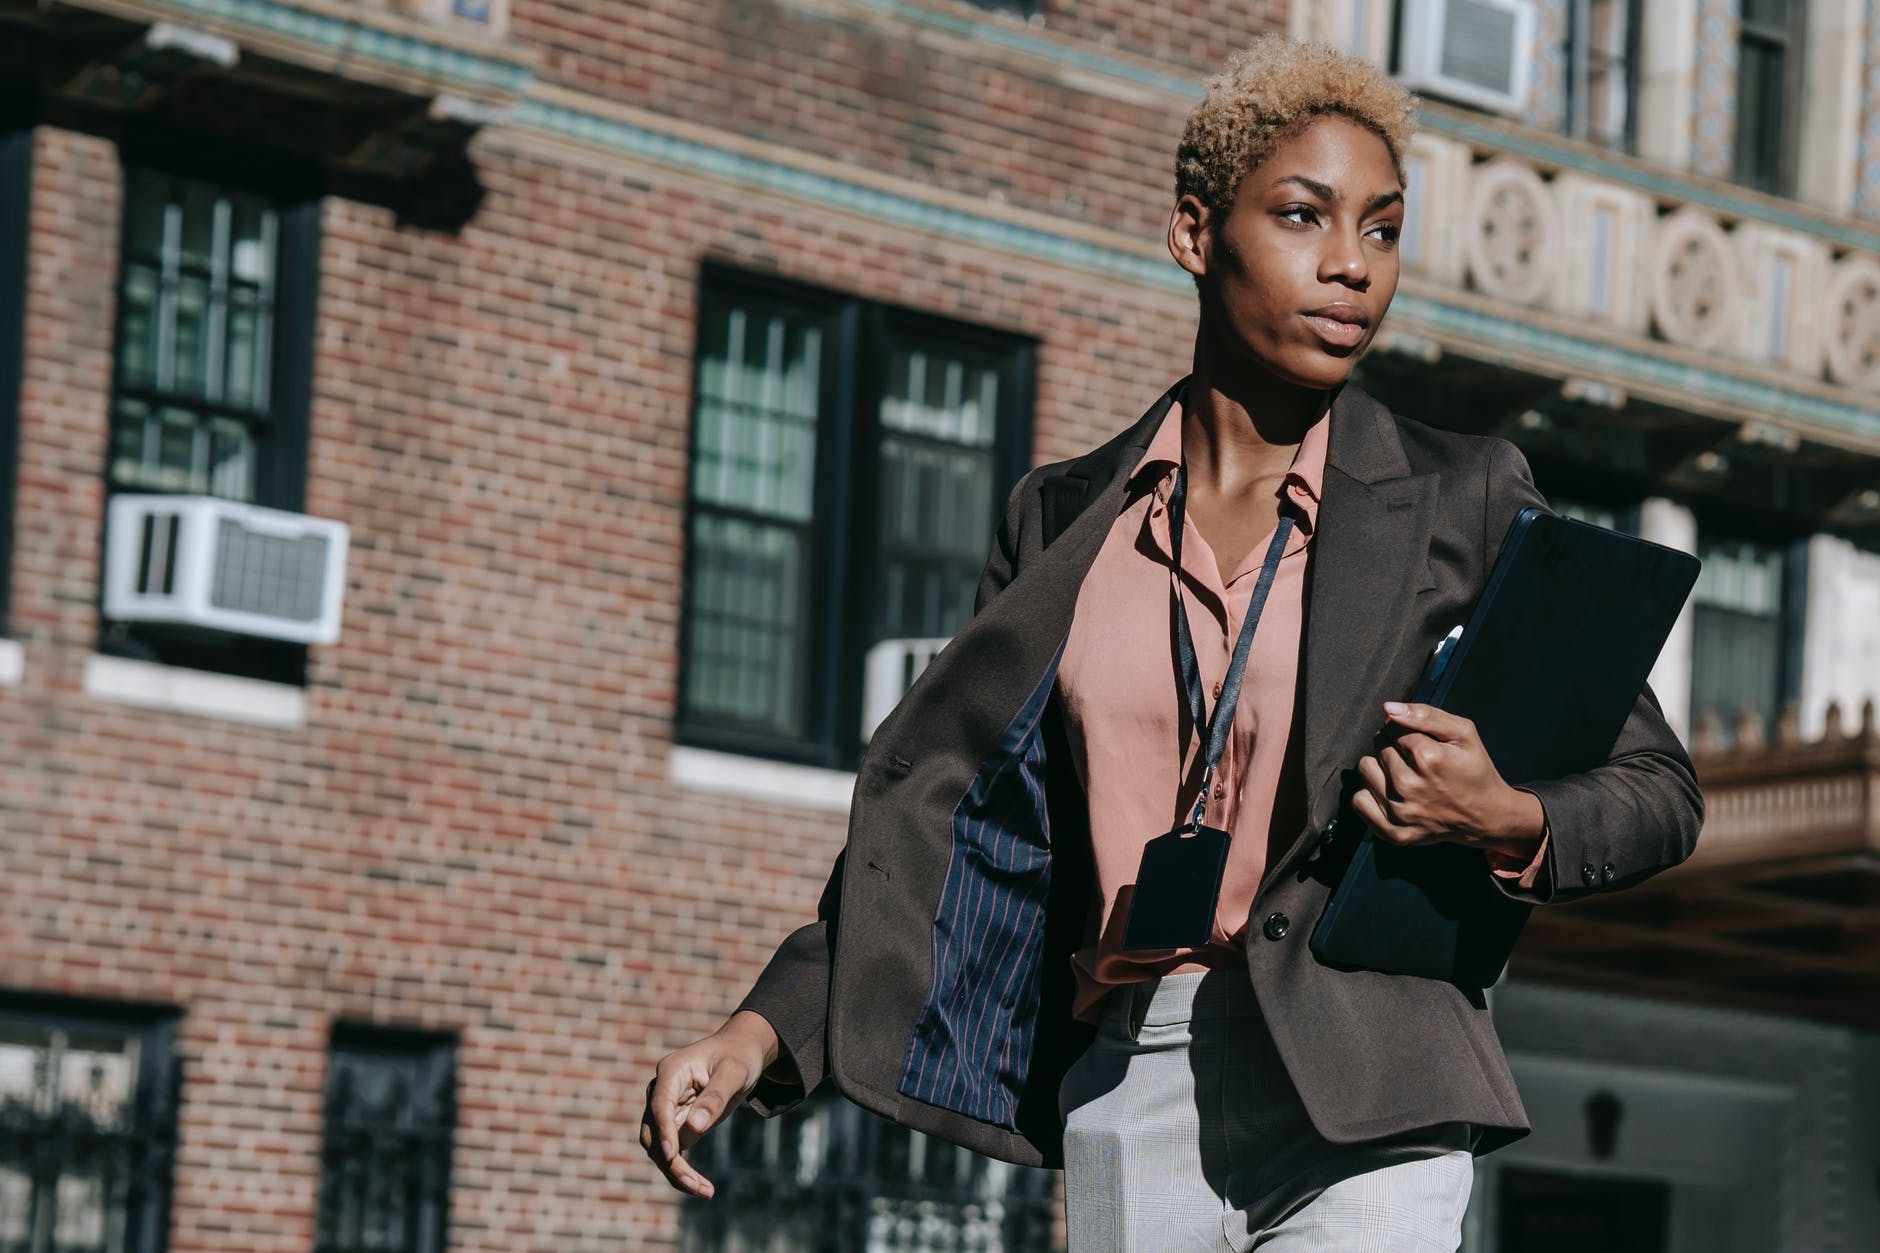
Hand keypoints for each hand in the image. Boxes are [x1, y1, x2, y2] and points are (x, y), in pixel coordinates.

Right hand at [639, 1010, 780, 1198]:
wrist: (741, 1052)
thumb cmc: (738, 1057)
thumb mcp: (734, 1073)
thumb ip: (714, 1098)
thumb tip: (695, 1129)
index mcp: (671, 1072)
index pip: (660, 1105)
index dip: (664, 1131)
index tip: (671, 1155)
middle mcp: (661, 1092)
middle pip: (653, 1133)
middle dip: (671, 1162)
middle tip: (697, 1186)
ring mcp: (666, 1110)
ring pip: (659, 1149)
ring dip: (676, 1172)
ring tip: (705, 1191)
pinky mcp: (676, 1125)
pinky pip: (673, 1152)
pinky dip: (683, 1170)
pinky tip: (703, 1187)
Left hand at [1352, 703, 1544, 859]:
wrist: (1486, 815)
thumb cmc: (1475, 772)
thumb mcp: (1463, 733)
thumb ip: (1425, 715)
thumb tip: (1389, 709)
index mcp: (1428, 758)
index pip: (1392, 727)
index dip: (1405, 730)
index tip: (1420, 741)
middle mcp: (1410, 786)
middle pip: (1379, 747)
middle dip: (1394, 747)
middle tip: (1417, 760)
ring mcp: (1400, 812)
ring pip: (1366, 769)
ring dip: (1380, 767)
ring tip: (1403, 774)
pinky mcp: (1393, 831)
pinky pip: (1359, 801)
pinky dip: (1370, 793)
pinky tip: (1391, 792)